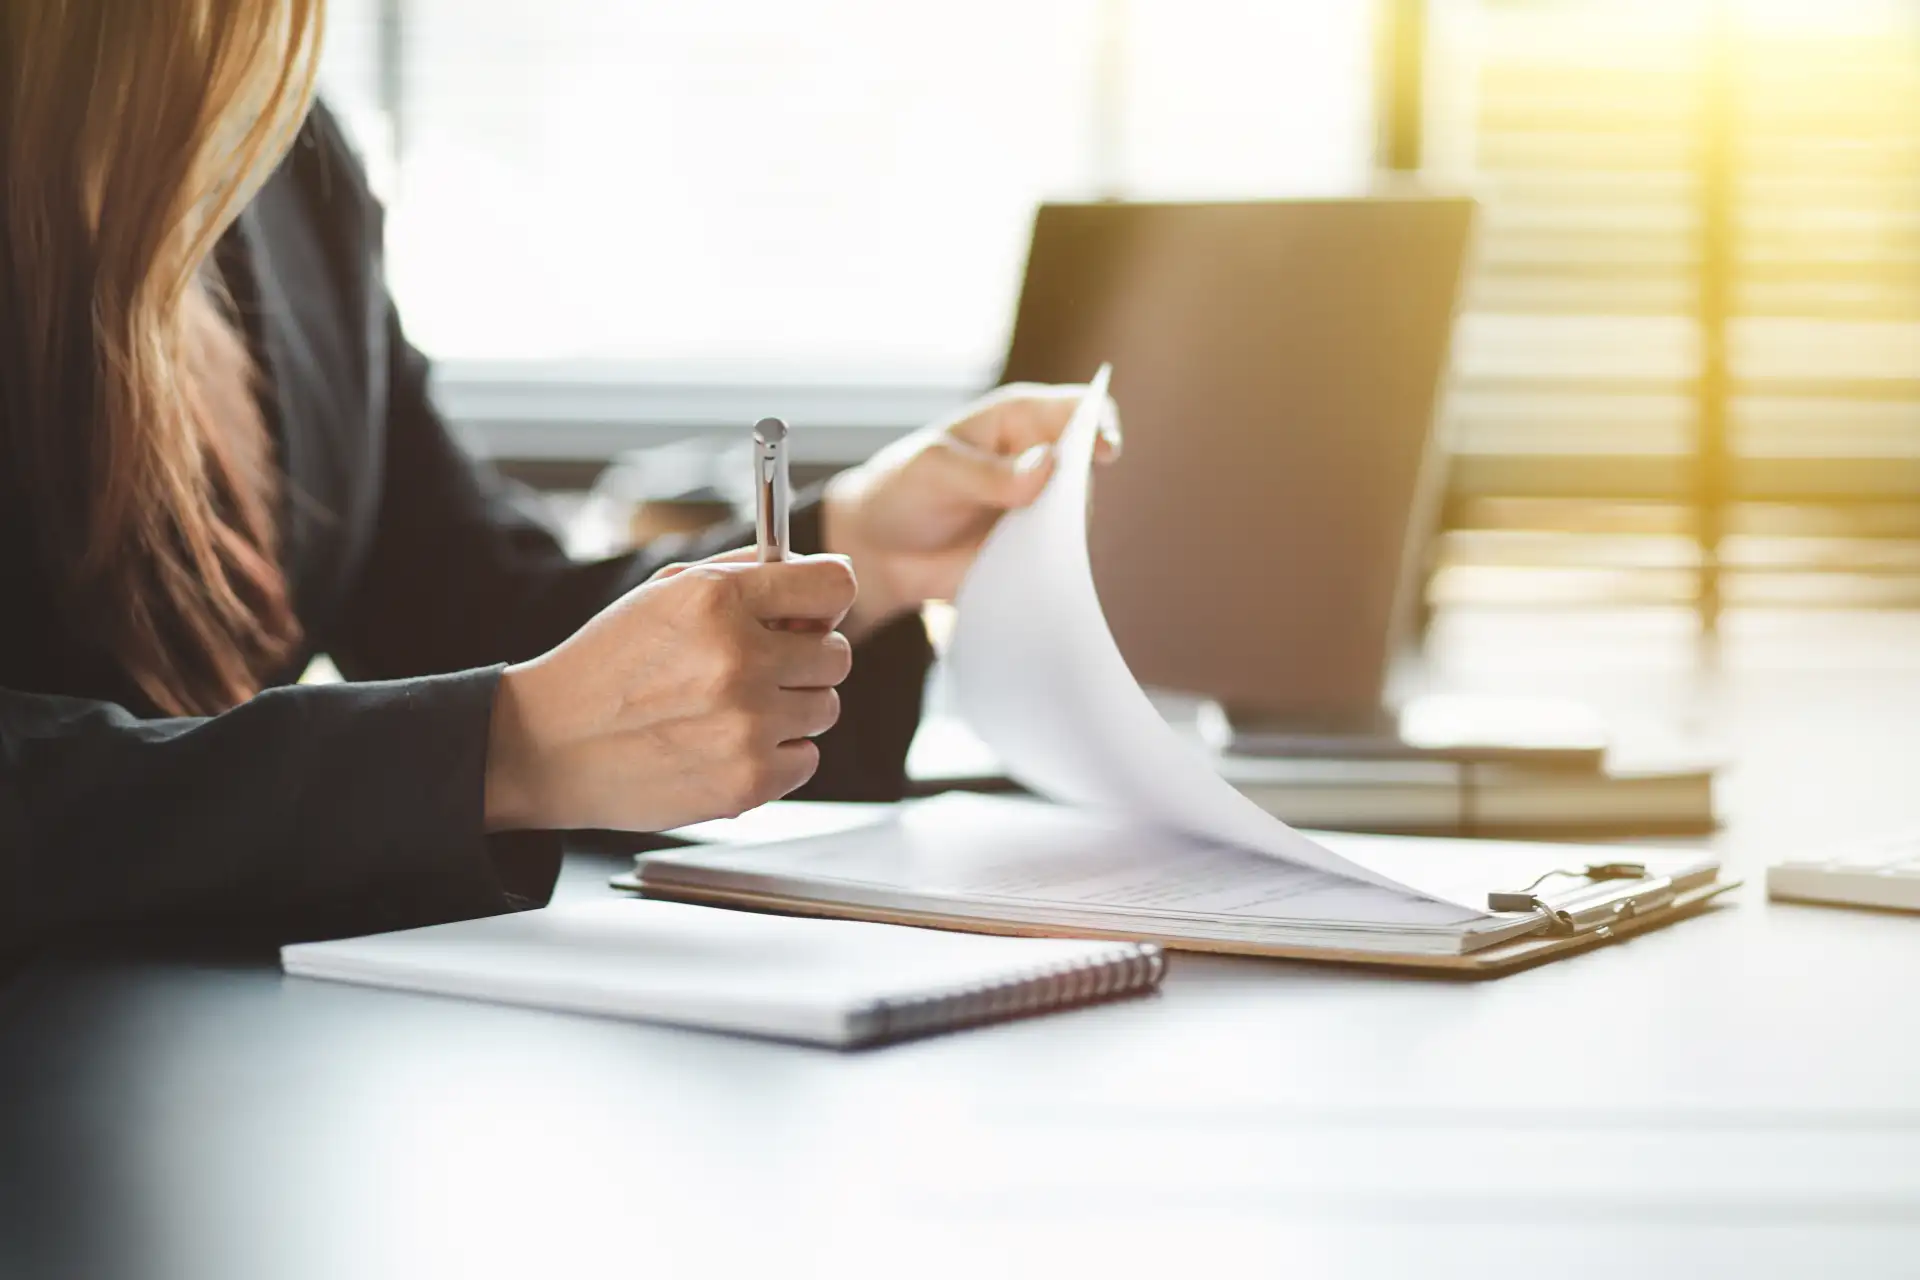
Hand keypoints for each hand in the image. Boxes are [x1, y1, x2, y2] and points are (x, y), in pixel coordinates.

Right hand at [483, 550, 856, 831]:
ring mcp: (747, 724)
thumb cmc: (609, 666)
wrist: (549, 745)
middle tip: (762, 668)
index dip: (826, 599)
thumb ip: (743, 576)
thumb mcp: (663, 593)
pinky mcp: (748, 781)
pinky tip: (728, 746)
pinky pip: (806, 759)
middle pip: (837, 654)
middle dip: (805, 659)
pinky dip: (777, 755)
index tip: (812, 614)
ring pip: (825, 708)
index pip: (834, 585)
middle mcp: (738, 658)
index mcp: (718, 599)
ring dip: (790, 709)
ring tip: (732, 710)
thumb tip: (817, 575)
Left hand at [821, 381, 1119, 639]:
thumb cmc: (902, 491)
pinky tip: (1023, 577)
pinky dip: (1050, 568)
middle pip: (1087, 471)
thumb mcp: (934, 472)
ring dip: (1060, 538)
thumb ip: (988, 472)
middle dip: (1077, 496)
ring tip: (1017, 550)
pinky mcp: (1035, 550)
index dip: (1101, 424)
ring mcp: (1041, 507)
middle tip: (1045, 519)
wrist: (880, 551)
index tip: (1103, 451)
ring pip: (1078, 521)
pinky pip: (1059, 559)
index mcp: (1021, 419)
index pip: (1080, 408)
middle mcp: (1041, 459)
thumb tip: (1048, 465)